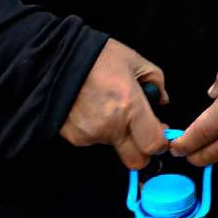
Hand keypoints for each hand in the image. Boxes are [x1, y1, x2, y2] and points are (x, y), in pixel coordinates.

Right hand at [59, 38, 168, 169]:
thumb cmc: (98, 56)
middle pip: (136, 160)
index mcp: (130, 106)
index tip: (160, 133)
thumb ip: (156, 81)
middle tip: (140, 131)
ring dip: (117, 134)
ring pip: (114, 147)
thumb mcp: (134, 60)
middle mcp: (111, 126)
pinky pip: (94, 141)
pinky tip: (92, 108)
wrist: (55, 59)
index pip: (153, 144)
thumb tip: (162, 101)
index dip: (161, 143)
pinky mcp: (74, 138)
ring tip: (108, 106)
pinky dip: (98, 129)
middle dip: (142, 150)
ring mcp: (91, 135)